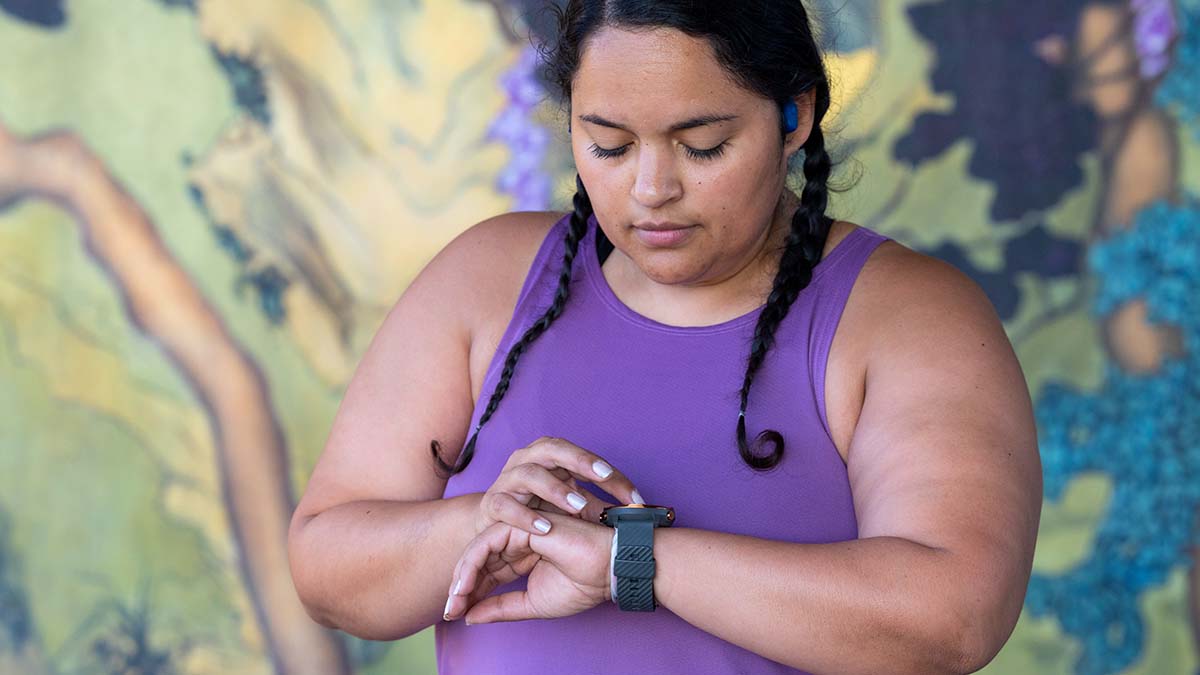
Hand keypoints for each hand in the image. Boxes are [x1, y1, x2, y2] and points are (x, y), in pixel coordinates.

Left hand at [444, 512, 612, 623]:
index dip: (468, 594)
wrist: (609, 570)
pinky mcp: (521, 525)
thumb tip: (468, 617)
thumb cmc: (582, 583)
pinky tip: (464, 586)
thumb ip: (501, 608)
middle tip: (449, 611)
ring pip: (477, 550)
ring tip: (454, 601)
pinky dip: (472, 564)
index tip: (454, 616)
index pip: (486, 573)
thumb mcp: (532, 604)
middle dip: (460, 587)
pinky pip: (487, 543)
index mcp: (521, 556)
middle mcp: (517, 541)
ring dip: (462, 577)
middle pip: (477, 561)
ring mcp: (519, 530)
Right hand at [474, 436, 641, 536]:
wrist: (490, 527)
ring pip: (529, 474)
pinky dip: (525, 516)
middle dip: (580, 461)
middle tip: (603, 476)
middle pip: (553, 449)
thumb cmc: (536, 510)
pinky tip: (545, 527)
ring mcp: (507, 480)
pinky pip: (505, 505)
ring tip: (577, 506)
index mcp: (549, 456)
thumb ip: (596, 507)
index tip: (634, 496)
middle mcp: (527, 460)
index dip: (609, 472)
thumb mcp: (569, 506)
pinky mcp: (492, 504)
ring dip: (555, 489)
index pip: (582, 456)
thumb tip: (633, 514)